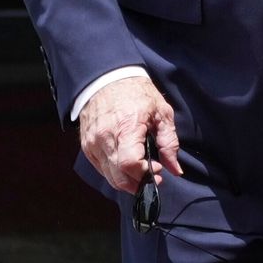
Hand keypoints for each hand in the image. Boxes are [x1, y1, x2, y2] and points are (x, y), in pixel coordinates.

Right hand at [76, 70, 179, 196]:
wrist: (107, 79)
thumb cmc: (137, 94)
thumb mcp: (162, 113)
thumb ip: (169, 143)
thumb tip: (175, 169)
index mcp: (126, 126)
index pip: (130, 164)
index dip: (145, 174)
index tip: (157, 170)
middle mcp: (105, 137)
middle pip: (119, 177)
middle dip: (138, 183)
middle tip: (152, 175)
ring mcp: (93, 142)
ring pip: (109, 176)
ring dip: (127, 180)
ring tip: (140, 170)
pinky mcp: (86, 145)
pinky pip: (101, 169)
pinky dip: (115, 172)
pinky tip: (126, 164)